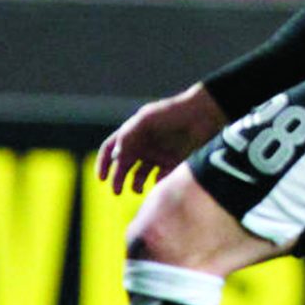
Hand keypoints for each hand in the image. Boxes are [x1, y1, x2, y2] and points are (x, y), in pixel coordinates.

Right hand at [96, 83, 228, 193]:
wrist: (203, 114)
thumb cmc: (173, 112)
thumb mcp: (147, 119)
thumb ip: (129, 135)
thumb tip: (116, 156)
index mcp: (133, 133)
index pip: (111, 149)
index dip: (104, 164)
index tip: (101, 178)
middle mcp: (143, 145)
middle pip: (124, 166)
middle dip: (118, 179)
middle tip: (117, 191)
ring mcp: (157, 154)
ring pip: (140, 175)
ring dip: (135, 184)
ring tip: (136, 190)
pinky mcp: (173, 162)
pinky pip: (161, 177)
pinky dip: (157, 183)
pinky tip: (158, 182)